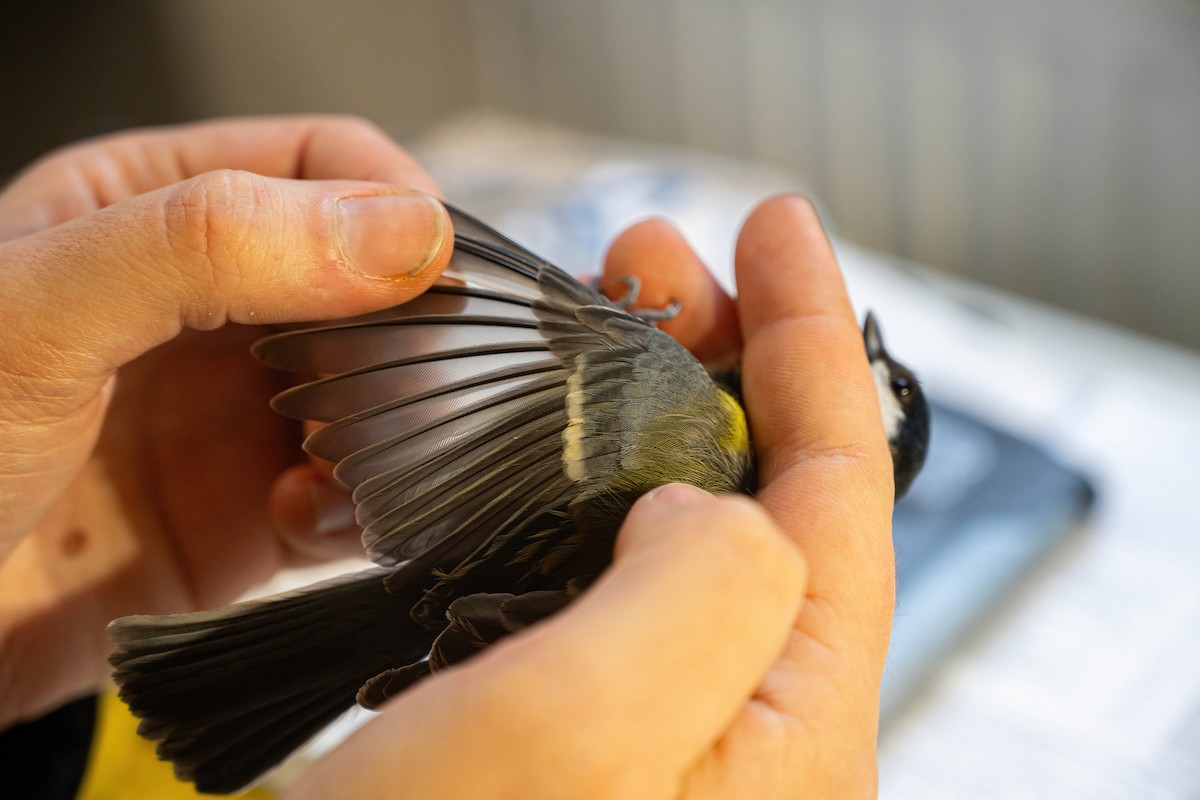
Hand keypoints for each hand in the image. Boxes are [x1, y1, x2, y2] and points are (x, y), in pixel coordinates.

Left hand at [0, 116, 453, 724]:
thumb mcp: (42, 309)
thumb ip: (211, 246)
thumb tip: (403, 232)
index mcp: (154, 209)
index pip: (325, 165)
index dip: (396, 204)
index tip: (438, 269)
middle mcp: (212, 309)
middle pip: (374, 283)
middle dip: (413, 330)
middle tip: (415, 377)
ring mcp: (238, 414)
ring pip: (381, 393)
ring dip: (396, 428)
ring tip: (353, 457)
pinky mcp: (253, 513)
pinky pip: (354, 496)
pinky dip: (365, 508)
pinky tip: (312, 517)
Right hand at [290, 196, 893, 797]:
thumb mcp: (583, 734)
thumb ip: (703, 595)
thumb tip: (705, 502)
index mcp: (784, 725)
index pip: (839, 488)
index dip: (815, 336)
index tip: (775, 226)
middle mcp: (738, 725)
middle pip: (770, 492)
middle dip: (725, 351)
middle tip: (656, 255)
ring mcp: (658, 726)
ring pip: (682, 522)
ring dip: (648, 407)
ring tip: (598, 322)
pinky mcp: (574, 726)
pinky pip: (609, 573)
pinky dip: (580, 483)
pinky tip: (533, 451)